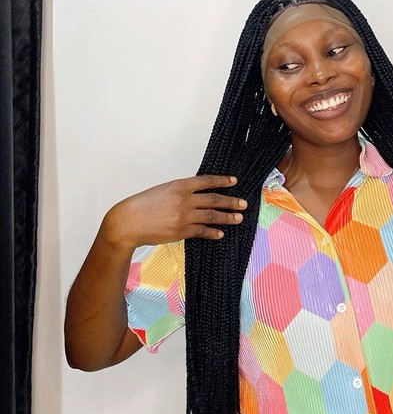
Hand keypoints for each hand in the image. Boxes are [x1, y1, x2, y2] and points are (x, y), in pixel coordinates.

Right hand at [102, 175, 246, 248]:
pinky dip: (213, 232)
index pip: (207, 181)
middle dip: (231, 201)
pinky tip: (220, 233)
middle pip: (214, 199)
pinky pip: (202, 231)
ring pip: (211, 216)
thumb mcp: (163, 190)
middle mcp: (184, 200)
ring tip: (238, 218)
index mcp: (179, 185)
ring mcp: (184, 216)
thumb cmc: (142, 205)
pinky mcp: (181, 231)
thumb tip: (198, 196)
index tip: (234, 181)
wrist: (127, 222)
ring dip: (227, 217)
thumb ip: (181, 192)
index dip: (222, 181)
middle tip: (243, 203)